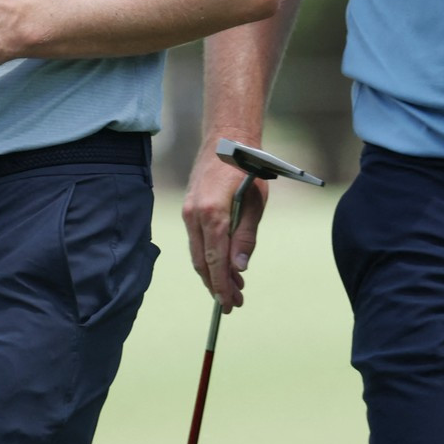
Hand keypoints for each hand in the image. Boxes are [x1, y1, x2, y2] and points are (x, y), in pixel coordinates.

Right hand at [182, 148, 267, 312]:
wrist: (226, 140)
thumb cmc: (247, 170)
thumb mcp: (255, 204)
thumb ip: (245, 238)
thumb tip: (239, 269)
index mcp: (212, 213)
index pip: (215, 260)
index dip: (222, 285)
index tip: (230, 303)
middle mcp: (194, 215)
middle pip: (202, 262)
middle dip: (217, 285)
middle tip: (234, 303)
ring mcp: (188, 212)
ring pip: (198, 253)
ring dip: (213, 274)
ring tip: (233, 289)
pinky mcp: (189, 210)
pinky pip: (197, 241)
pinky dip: (209, 257)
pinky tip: (223, 266)